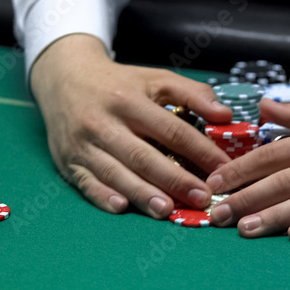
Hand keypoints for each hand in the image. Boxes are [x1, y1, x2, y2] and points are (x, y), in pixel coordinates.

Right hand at [30, 33, 232, 217]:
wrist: (64, 79)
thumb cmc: (119, 84)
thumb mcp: (156, 79)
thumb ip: (193, 94)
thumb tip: (225, 116)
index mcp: (129, 100)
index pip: (170, 129)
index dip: (199, 150)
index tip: (222, 169)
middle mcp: (104, 123)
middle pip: (143, 155)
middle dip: (174, 179)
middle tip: (202, 198)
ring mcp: (83, 144)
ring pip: (115, 173)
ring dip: (142, 193)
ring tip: (167, 210)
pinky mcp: (68, 162)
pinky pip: (86, 183)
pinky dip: (103, 196)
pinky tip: (122, 207)